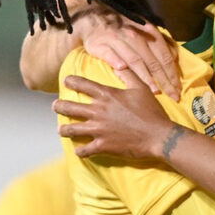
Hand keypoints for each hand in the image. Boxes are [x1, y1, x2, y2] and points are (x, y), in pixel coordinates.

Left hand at [54, 68, 172, 158]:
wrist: (158, 135)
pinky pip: (84, 149)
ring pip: (72, 129)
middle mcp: (99, 111)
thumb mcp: (141, 88)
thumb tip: (120, 64)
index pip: (83, 85)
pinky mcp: (102, 145)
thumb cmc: (151, 111)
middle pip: (70, 107)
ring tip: (61, 130)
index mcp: (107, 95)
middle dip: (60, 106)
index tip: (66, 81)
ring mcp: (99, 129)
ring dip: (64, 130)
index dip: (72, 81)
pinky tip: (78, 150)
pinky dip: (80, 150)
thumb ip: (128, 75)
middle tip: (56, 106)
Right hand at [73, 10, 180, 100]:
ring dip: (146, 76)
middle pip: (153, 62)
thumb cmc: (124, 26)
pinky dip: (116, 60)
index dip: (172, 73)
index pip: (164, 56)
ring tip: (155, 90)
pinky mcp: (100, 45)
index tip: (178, 88)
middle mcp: (135, 36)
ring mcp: (118, 40)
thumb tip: (174, 57)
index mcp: (148, 32)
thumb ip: (158, 43)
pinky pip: (110, 54)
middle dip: (165, 80)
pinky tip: (122, 69)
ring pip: (134, 60)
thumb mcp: (144, 29)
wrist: (95, 18)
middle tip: (173, 95)